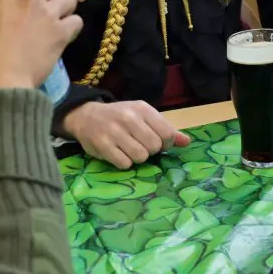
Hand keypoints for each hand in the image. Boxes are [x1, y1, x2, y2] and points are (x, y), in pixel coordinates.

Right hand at [63, 101, 191, 169]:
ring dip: (137, 158)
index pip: (167, 133)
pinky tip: (118, 153)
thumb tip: (187, 142)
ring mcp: (114, 132)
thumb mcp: (143, 116)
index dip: (166, 143)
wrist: (85, 116)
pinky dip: (124, 162)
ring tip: (128, 149)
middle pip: (154, 146)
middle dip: (150, 151)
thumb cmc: (119, 116)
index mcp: (142, 109)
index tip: (157, 143)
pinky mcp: (103, 145)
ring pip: (141, 157)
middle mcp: (129, 118)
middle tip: (140, 146)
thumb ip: (165, 128)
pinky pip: (125, 164)